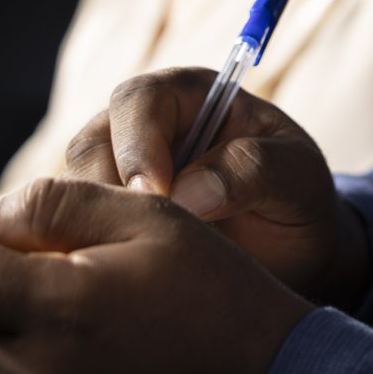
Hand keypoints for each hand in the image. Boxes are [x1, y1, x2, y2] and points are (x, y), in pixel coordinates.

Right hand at [62, 75, 370, 307]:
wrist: (294, 253)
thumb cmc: (298, 201)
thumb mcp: (298, 178)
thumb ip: (253, 170)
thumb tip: (190, 193)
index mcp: (191, 96)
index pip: (140, 100)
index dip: (138, 143)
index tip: (156, 194)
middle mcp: (144, 128)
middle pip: (91, 143)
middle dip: (103, 190)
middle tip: (133, 237)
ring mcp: (119, 175)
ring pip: (73, 191)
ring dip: (90, 226)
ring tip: (125, 262)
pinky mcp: (106, 220)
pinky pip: (74, 229)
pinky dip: (86, 251)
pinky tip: (113, 277)